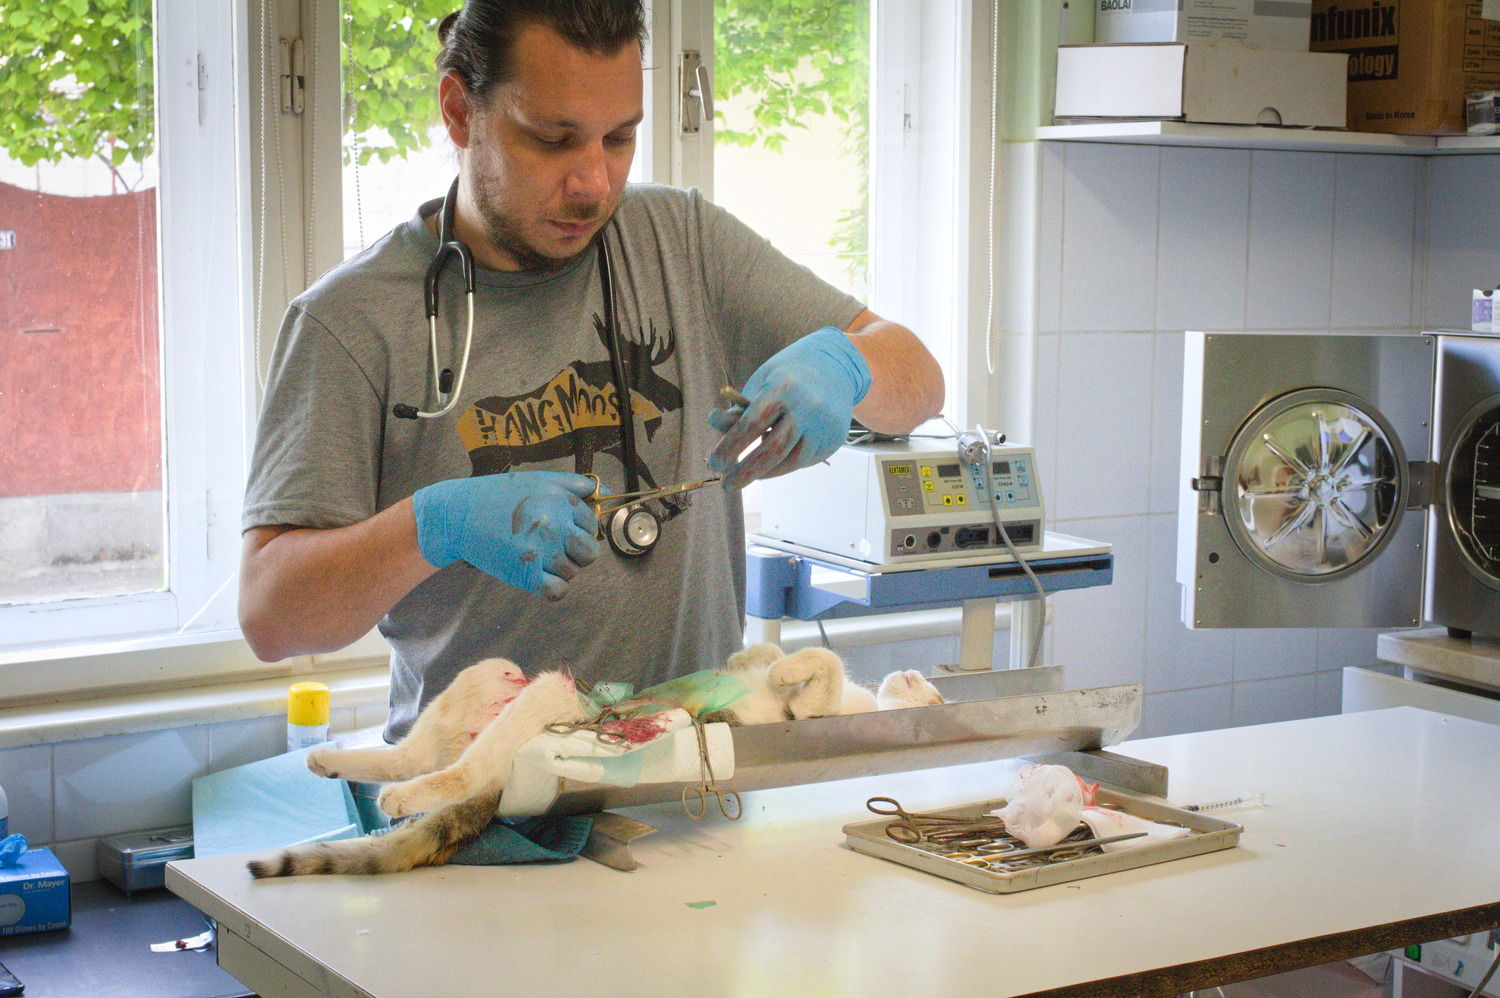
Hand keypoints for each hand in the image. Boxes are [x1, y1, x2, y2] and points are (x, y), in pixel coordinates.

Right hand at [412, 471, 600, 600]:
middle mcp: (554, 525)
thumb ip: (573, 484)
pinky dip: (554, 589)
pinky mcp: (524, 573)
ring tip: (537, 557)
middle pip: (590, 552)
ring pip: (572, 572)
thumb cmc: (497, 495)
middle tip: (555, 548)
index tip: (560, 530)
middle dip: (577, 552)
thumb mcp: (537, 480)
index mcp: (560, 502)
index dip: (578, 530)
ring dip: (559, 569)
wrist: (457, 514)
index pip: (591, 525)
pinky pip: (558, 591)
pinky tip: (541, 578)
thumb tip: (603, 492)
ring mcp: (540, 551)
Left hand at [707, 326, 871, 489]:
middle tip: (728, 484)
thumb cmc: (789, 375)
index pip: (753, 423)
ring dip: (764, 473)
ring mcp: (823, 426)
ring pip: (790, 461)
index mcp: (784, 388)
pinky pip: (803, 461)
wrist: (837, 367)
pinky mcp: (833, 440)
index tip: (715, 463)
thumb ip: (742, 407)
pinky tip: (771, 465)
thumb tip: (718, 426)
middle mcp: (807, 408)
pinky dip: (782, 467)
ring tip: (746, 474)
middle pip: (773, 450)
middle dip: (746, 472)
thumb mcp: (761, 381)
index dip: (732, 446)